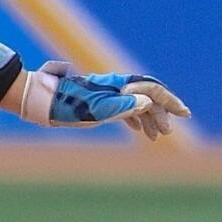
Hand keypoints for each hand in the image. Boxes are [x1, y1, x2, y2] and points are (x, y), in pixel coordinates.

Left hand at [20, 61, 190, 139]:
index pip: (150, 89)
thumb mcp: (95, 109)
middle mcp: (112, 87)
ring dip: (147, 118)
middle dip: (159, 113)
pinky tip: (138, 129)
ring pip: (133, 103)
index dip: (168, 100)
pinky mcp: (94, 101)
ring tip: (156, 136)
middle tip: (166, 131)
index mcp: (116, 85)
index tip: (183, 113)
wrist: (39, 100)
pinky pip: (120, 108)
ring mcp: (103, 94)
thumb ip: (122, 106)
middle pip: (144, 97)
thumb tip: (147, 103)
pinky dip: (133, 118)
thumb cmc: (65, 105)